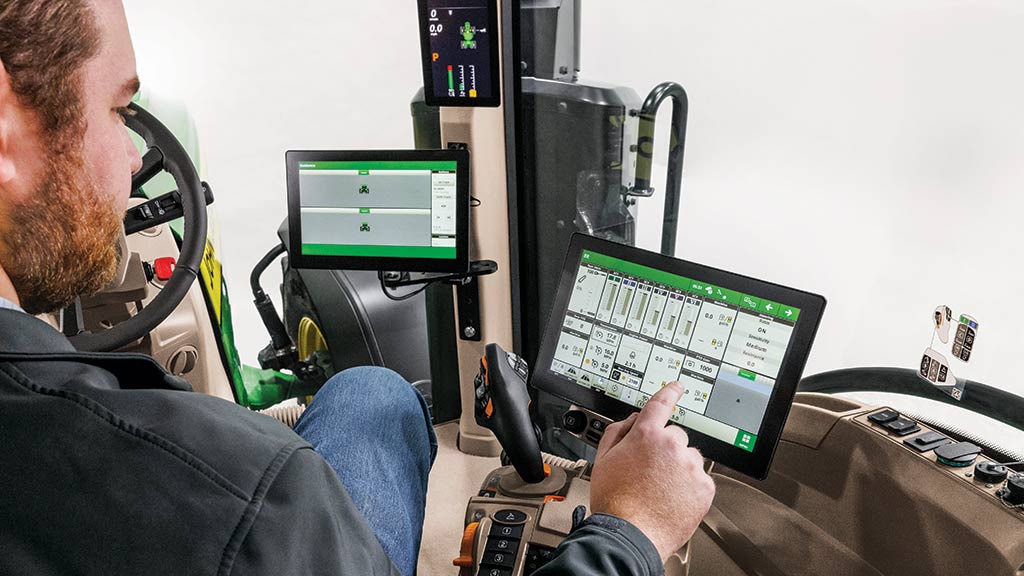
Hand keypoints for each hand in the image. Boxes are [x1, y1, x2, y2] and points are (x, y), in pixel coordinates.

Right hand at [589, 382, 715, 561]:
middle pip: (674, 437)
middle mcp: (672, 446)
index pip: (661, 404)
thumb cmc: (614, 502)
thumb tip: (631, 420)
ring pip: (689, 458)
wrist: (630, 535)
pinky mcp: (704, 487)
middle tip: (650, 471)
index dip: (670, 392)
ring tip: (660, 489)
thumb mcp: (603, 459)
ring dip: (679, 468)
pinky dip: (690, 486)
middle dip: (665, 449)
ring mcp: (690, 466)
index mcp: (646, 435)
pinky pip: (700, 478)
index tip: (676, 387)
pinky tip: (672, 498)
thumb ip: (618, 431)